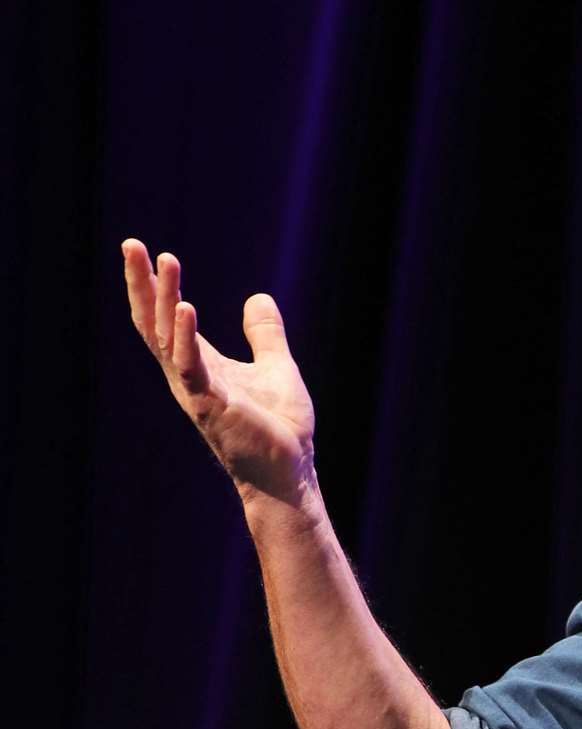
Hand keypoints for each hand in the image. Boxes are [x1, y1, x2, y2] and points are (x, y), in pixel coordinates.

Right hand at [121, 239, 315, 505]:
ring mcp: (196, 390)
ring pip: (168, 338)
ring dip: (165, 298)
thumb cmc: (279, 426)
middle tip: (131, 244)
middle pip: (153, 322)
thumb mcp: (275, 366)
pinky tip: (185, 306)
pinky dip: (186, 336)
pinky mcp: (211, 405)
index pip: (166, 318)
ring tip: (165, 261)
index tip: (148, 250)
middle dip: (142, 284)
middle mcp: (188, 375)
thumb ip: (264, 334)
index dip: (155, 286)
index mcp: (200, 364)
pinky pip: (191, 366)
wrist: (290, 470)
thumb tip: (258, 297)